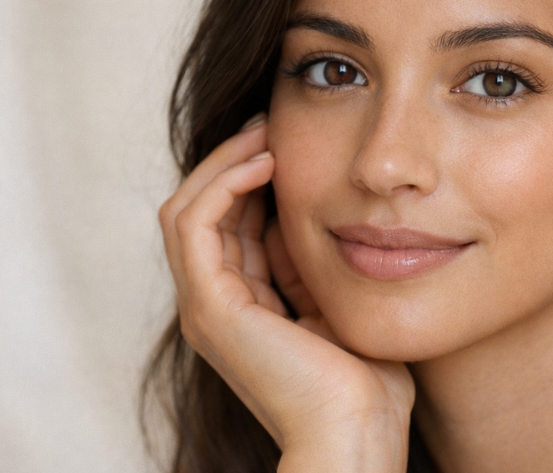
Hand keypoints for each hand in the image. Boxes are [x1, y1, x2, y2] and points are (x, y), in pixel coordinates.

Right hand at [158, 115, 414, 471]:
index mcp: (244, 305)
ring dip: (224, 162)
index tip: (286, 139)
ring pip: (188, 209)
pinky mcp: (210, 306)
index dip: (253, 176)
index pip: (231, 223)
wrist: (359, 430)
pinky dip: (223, 184)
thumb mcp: (335, 300)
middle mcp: (215, 304)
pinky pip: (195, 224)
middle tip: (270, 122)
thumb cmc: (364, 378)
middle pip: (204, 210)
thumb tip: (312, 209)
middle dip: (235, 160)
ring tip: (265, 132)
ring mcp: (206, 306)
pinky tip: (264, 162)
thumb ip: (310, 263)